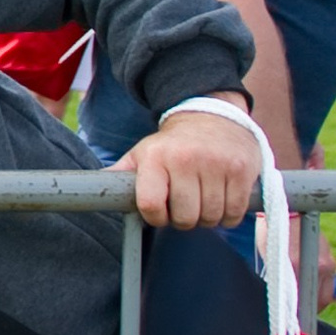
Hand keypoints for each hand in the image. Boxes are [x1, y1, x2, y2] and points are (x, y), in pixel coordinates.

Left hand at [125, 103, 264, 232]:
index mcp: (156, 157)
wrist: (212, 115)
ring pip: (211, 218)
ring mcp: (217, 164)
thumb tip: (93, 188)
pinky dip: (229, 215)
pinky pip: (235, 213)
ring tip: (203, 201)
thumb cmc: (173, 144)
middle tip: (185, 206)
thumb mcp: (143, 153)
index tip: (161, 212)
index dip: (156, 218)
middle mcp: (186, 159)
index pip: (151, 206)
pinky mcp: (241, 170)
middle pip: (185, 218)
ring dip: (207, 218)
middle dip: (184, 219)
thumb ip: (120, 173)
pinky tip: (222, 200)